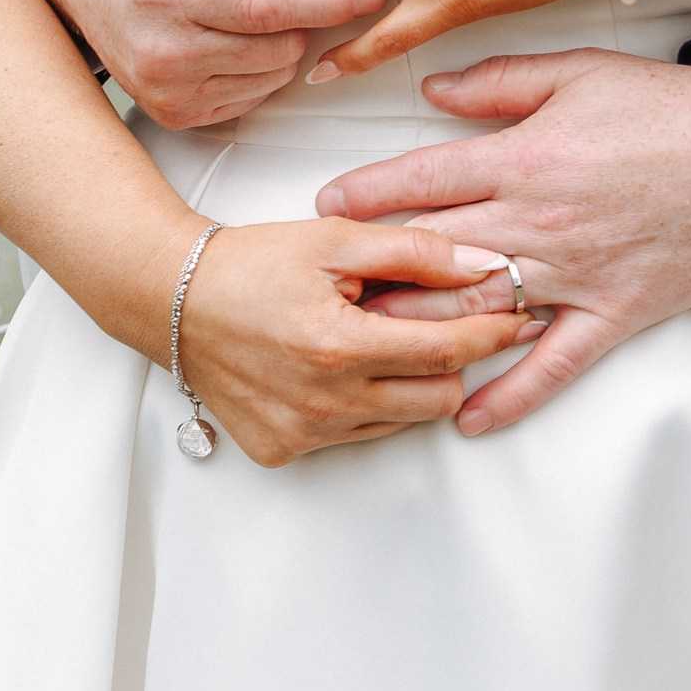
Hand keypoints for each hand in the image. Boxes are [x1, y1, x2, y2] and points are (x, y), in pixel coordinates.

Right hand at [17, 0, 382, 126]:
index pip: (267, 6)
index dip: (327, 0)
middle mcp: (163, 48)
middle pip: (280, 46)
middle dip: (302, 14)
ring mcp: (166, 90)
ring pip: (274, 75)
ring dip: (280, 42)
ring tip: (244, 6)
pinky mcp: (174, 114)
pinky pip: (253, 96)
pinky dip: (257, 67)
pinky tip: (228, 36)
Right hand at [174, 217, 541, 466]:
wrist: (173, 300)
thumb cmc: (251, 264)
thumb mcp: (336, 240)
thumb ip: (416, 251)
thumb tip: (483, 267)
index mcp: (340, 347)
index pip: (447, 351)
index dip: (491, 333)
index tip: (518, 317)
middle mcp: (324, 403)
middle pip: (437, 397)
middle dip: (453, 360)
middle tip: (442, 323)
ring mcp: (303, 433)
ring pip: (402, 420)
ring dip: (409, 383)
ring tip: (381, 338)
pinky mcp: (284, 450)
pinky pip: (357, 435)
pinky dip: (367, 404)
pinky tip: (342, 366)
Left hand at [311, 49, 690, 435]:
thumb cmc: (670, 107)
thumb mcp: (580, 73)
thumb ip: (500, 83)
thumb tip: (432, 92)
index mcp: (526, 156)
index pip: (424, 180)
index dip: (366, 194)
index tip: (326, 208)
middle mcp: (540, 220)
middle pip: (436, 254)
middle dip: (376, 273)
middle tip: (326, 291)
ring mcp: (576, 273)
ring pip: (479, 312)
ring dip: (420, 333)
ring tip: (368, 350)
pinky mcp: (615, 312)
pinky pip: (554, 364)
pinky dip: (510, 395)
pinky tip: (466, 417)